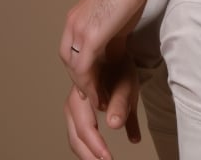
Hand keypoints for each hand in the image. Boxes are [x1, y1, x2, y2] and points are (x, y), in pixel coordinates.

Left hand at [60, 0, 149, 109]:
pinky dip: (90, 85)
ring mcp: (79, 29)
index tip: (93, 86)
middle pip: (69, 63)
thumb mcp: (116, 18)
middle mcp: (73, 24)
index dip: (80, 72)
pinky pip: (84, 68)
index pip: (71, 52)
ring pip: (75, 69)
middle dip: (82, 83)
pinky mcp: (91, 35)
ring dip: (86, 88)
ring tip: (99, 101)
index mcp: (77, 18)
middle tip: (96, 97)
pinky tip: (100, 95)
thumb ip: (110, 37)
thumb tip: (112, 55)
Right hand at [64, 41, 140, 159]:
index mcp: (83, 93)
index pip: (86, 127)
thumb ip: (120, 104)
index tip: (108, 159)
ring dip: (86, 152)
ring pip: (75, 136)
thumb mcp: (126, 83)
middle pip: (76, 135)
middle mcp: (75, 101)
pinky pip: (80, 132)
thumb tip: (114, 125)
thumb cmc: (121, 66)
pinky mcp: (80, 111)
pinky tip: (97, 155)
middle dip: (88, 154)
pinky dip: (87, 146)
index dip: (96, 146)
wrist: (115, 52)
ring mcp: (75, 106)